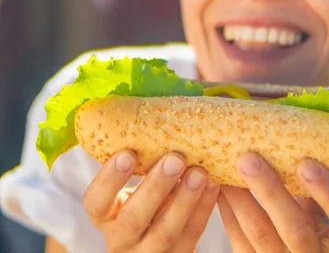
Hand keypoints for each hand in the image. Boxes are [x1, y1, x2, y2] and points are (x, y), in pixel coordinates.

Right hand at [83, 150, 218, 251]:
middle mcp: (119, 239)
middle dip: (155, 187)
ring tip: (200, 172)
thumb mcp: (131, 184)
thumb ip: (137, 160)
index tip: (127, 153)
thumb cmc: (144, 194)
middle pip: (133, 218)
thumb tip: (152, 110)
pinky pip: (190, 239)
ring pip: (165, 233)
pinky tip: (214, 185)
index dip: (109, 179)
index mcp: (103, 215)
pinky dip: (203, 210)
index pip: (95, 202)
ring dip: (184, 200)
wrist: (158, 237)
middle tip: (175, 158)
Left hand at [218, 154, 328, 252]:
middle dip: (270, 192)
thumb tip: (291, 125)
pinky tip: (220, 187)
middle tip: (248, 158)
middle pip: (296, 229)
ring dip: (240, 198)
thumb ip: (318, 183)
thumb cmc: (321, 223)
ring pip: (261, 235)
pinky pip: (241, 243)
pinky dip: (228, 212)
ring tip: (225, 167)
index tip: (307, 163)